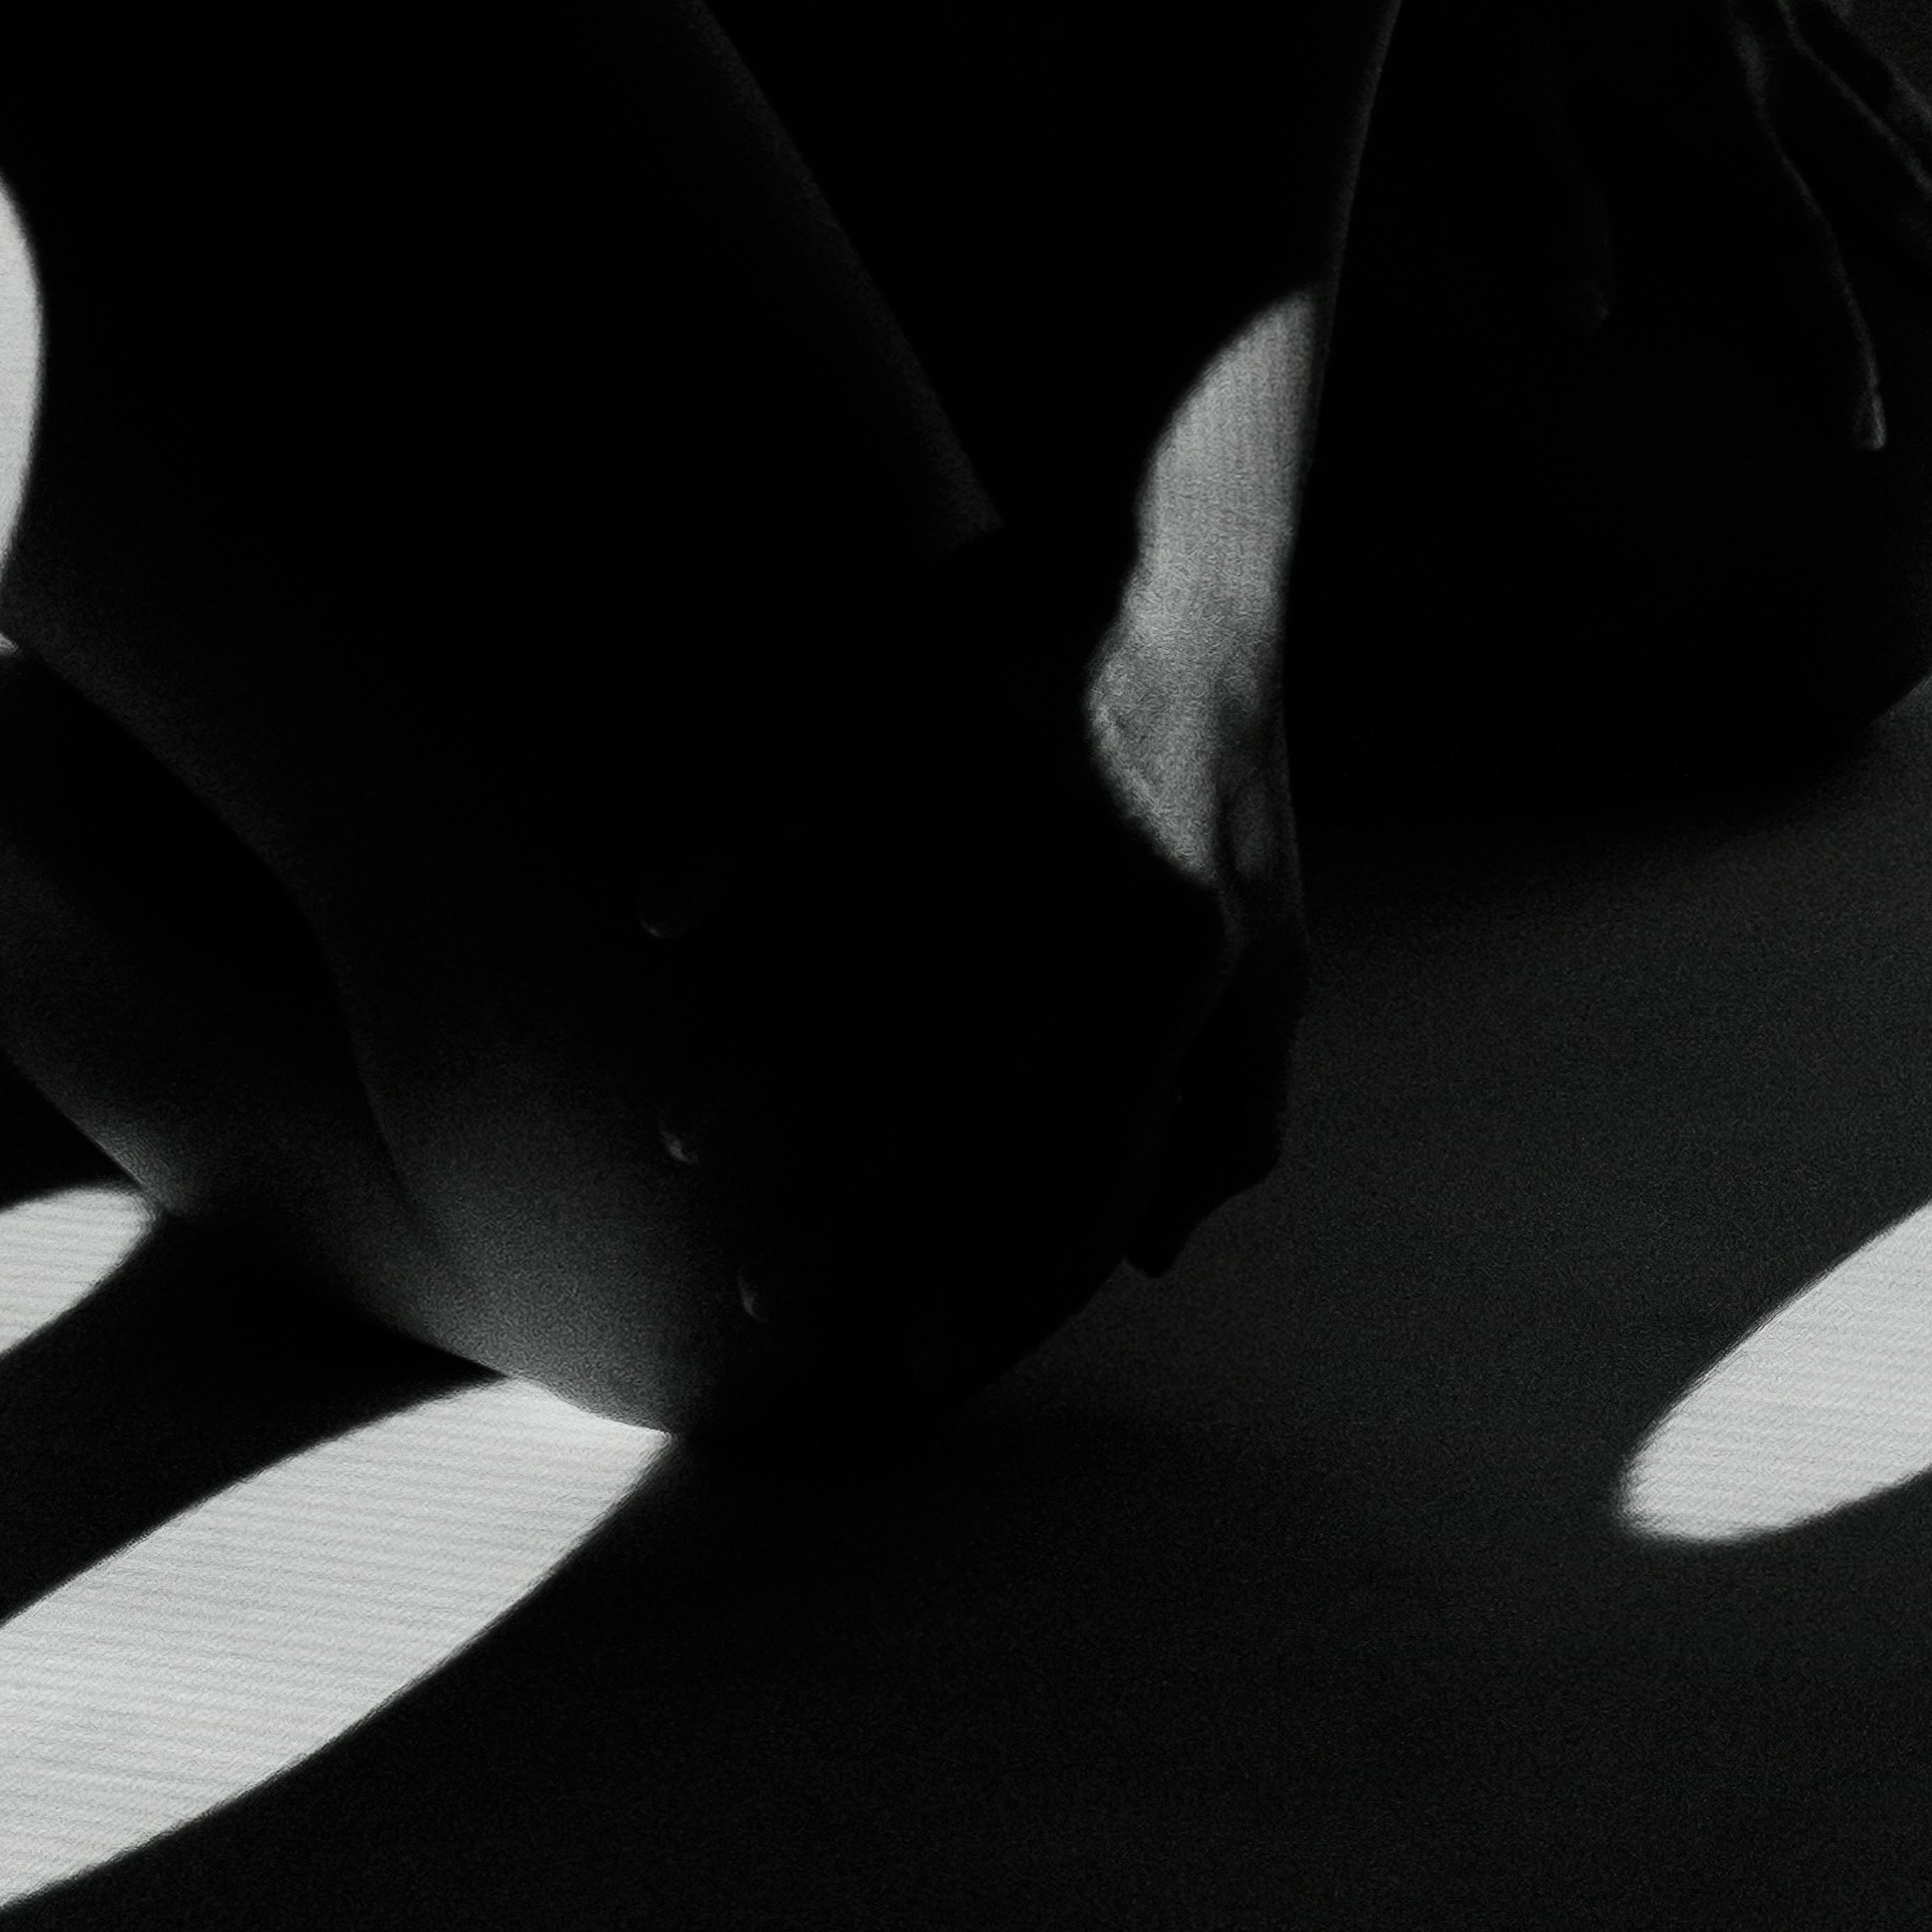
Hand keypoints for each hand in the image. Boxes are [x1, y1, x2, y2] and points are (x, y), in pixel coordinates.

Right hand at [621, 522, 1288, 1389]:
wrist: (1183, 569)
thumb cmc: (1228, 791)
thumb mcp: (1274, 957)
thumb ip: (1231, 1112)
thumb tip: (1152, 1257)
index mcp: (1171, 990)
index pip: (1078, 1179)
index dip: (1001, 1286)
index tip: (918, 1361)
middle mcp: (1078, 923)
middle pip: (949, 1108)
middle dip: (854, 1220)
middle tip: (767, 1298)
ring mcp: (995, 825)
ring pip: (860, 976)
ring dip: (768, 1072)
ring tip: (691, 1151)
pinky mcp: (927, 729)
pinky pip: (808, 809)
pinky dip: (727, 862)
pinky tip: (657, 920)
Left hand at [1378, 0, 1931, 458]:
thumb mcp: (1489, 67)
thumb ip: (1544, 194)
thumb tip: (1589, 323)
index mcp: (1701, 88)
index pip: (1788, 244)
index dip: (1830, 344)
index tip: (1870, 429)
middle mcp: (1756, 39)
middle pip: (1873, 172)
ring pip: (1872, 84)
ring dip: (1926, 162)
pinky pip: (1828, 3)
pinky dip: (1862, 55)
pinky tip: (1866, 63)